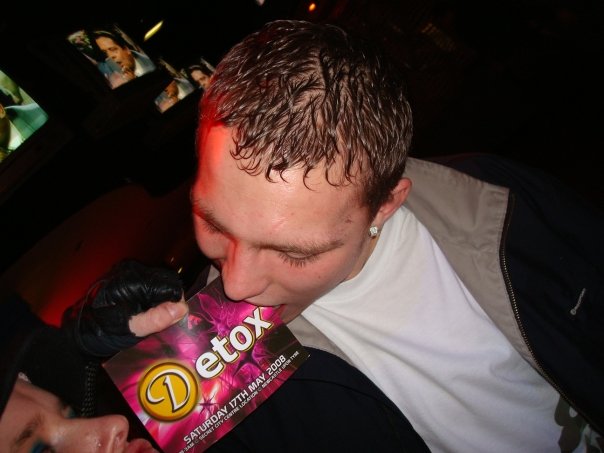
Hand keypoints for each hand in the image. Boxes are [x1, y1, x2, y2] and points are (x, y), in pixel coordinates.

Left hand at [63, 260, 186, 356]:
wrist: (78, 332)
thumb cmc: (102, 332)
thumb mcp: (130, 330)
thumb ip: (155, 319)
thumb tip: (181, 309)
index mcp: (133, 280)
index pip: (170, 285)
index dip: (176, 303)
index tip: (172, 319)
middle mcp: (132, 270)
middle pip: (167, 282)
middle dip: (169, 301)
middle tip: (162, 320)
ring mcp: (128, 272)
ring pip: (160, 282)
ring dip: (161, 299)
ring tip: (150, 316)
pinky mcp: (126, 277)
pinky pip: (149, 284)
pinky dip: (152, 297)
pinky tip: (143, 310)